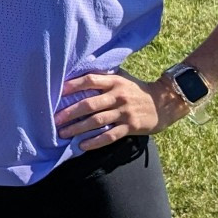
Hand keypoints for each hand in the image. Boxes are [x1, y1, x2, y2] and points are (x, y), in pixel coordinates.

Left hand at [55, 70, 182, 150]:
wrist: (163, 103)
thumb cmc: (136, 90)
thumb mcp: (122, 78)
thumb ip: (104, 76)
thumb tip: (79, 71)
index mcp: (114, 81)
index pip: (90, 80)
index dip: (73, 85)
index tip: (58, 91)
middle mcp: (118, 96)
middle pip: (90, 104)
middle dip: (70, 112)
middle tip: (55, 120)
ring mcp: (124, 112)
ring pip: (97, 121)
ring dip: (78, 128)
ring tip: (63, 134)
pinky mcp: (130, 127)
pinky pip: (109, 136)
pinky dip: (95, 142)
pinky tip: (82, 145)